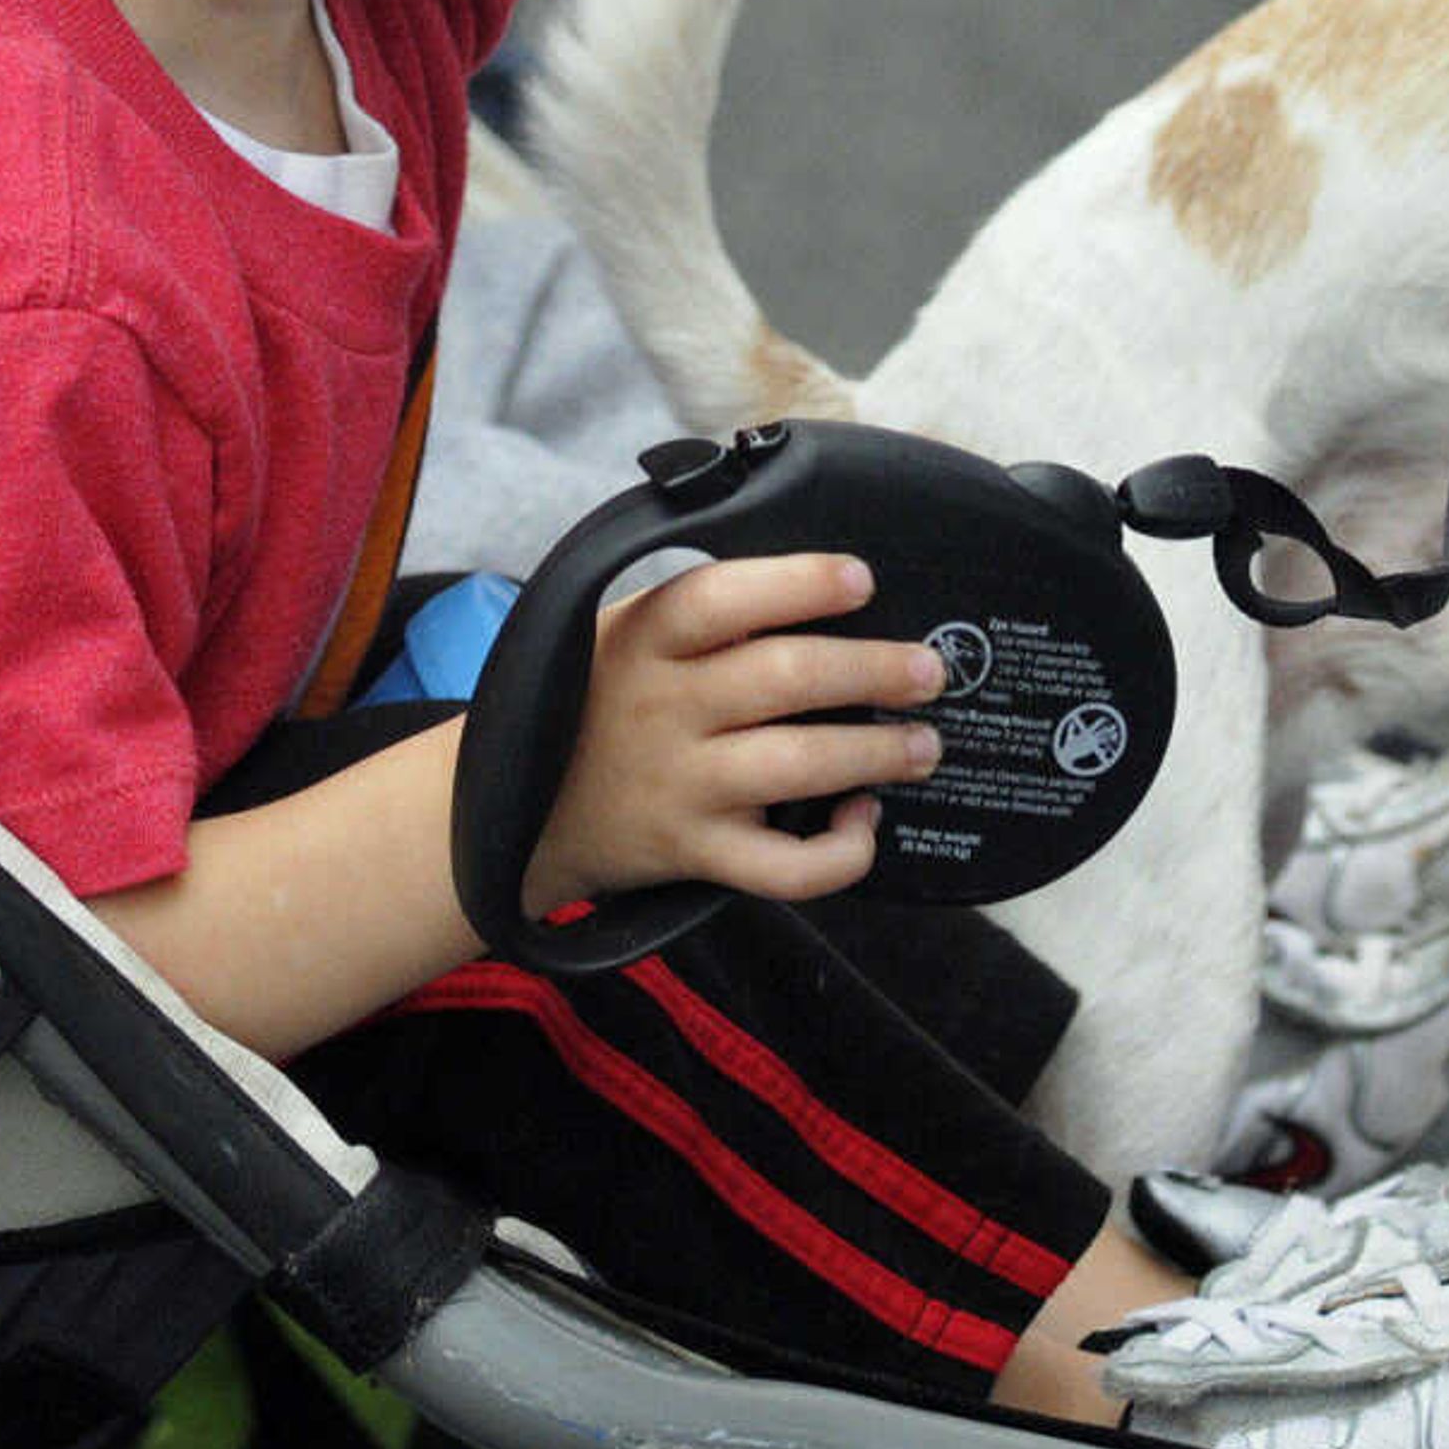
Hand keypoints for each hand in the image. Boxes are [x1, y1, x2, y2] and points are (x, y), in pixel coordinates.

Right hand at [524, 553, 945, 917]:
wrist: (519, 812)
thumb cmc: (602, 701)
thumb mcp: (629, 633)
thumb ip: (711, 611)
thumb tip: (831, 587)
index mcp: (647, 639)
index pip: (722, 597)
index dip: (799, 583)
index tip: (861, 579)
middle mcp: (663, 709)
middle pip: (783, 677)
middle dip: (873, 670)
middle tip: (930, 671)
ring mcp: (680, 786)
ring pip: (796, 766)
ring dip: (876, 753)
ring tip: (924, 746)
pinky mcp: (696, 854)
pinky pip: (782, 869)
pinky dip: (840, 853)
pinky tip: (864, 820)